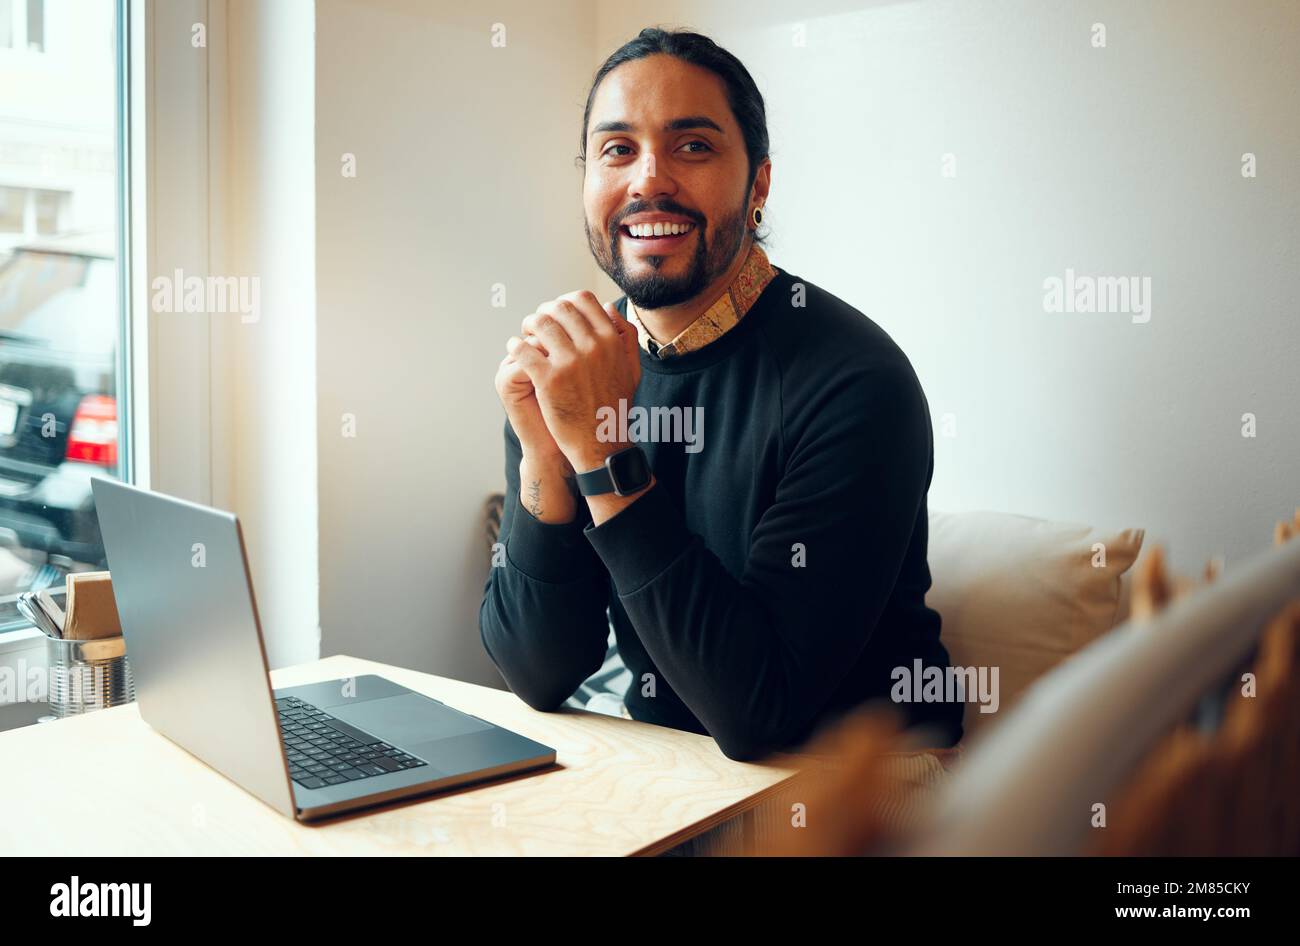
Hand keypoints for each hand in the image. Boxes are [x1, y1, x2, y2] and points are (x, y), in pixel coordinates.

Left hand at [506, 290, 640, 471]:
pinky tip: (514, 349)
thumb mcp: (631, 368)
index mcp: (611, 340)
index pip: (583, 300)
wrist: (602, 444)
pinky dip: (516, 345)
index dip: (565, 302)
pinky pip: (524, 349)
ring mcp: (570, 362)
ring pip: (540, 324)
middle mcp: (592, 347)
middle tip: (535, 323)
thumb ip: (625, 335)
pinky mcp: (549, 380)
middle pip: (559, 308)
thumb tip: (607, 307)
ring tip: (524, 334)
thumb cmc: (614, 407)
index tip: (557, 313)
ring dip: (528, 324)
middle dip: (544, 311)